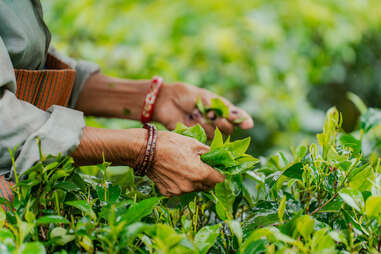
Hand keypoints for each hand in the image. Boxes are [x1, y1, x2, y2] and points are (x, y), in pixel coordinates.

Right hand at [71, 127, 224, 195]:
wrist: (145, 150)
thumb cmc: (170, 143)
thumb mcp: (193, 143)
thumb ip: (208, 153)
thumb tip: (218, 156)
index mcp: (200, 174)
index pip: (219, 179)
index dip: (220, 172)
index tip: (217, 166)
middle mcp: (191, 186)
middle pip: (208, 186)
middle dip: (208, 177)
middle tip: (202, 166)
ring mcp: (179, 191)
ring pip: (195, 189)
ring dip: (195, 181)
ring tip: (187, 167)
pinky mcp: (168, 192)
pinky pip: (181, 190)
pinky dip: (182, 183)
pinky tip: (176, 172)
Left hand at [153, 83, 253, 137]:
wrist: (165, 100)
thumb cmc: (185, 94)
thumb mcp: (204, 97)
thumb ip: (221, 108)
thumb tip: (239, 118)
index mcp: (220, 108)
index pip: (237, 116)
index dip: (243, 121)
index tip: (248, 125)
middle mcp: (215, 120)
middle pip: (228, 128)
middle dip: (220, 122)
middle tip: (208, 114)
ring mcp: (205, 129)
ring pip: (216, 135)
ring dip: (207, 125)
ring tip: (194, 115)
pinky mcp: (195, 137)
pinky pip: (203, 140)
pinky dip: (199, 132)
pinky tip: (191, 123)